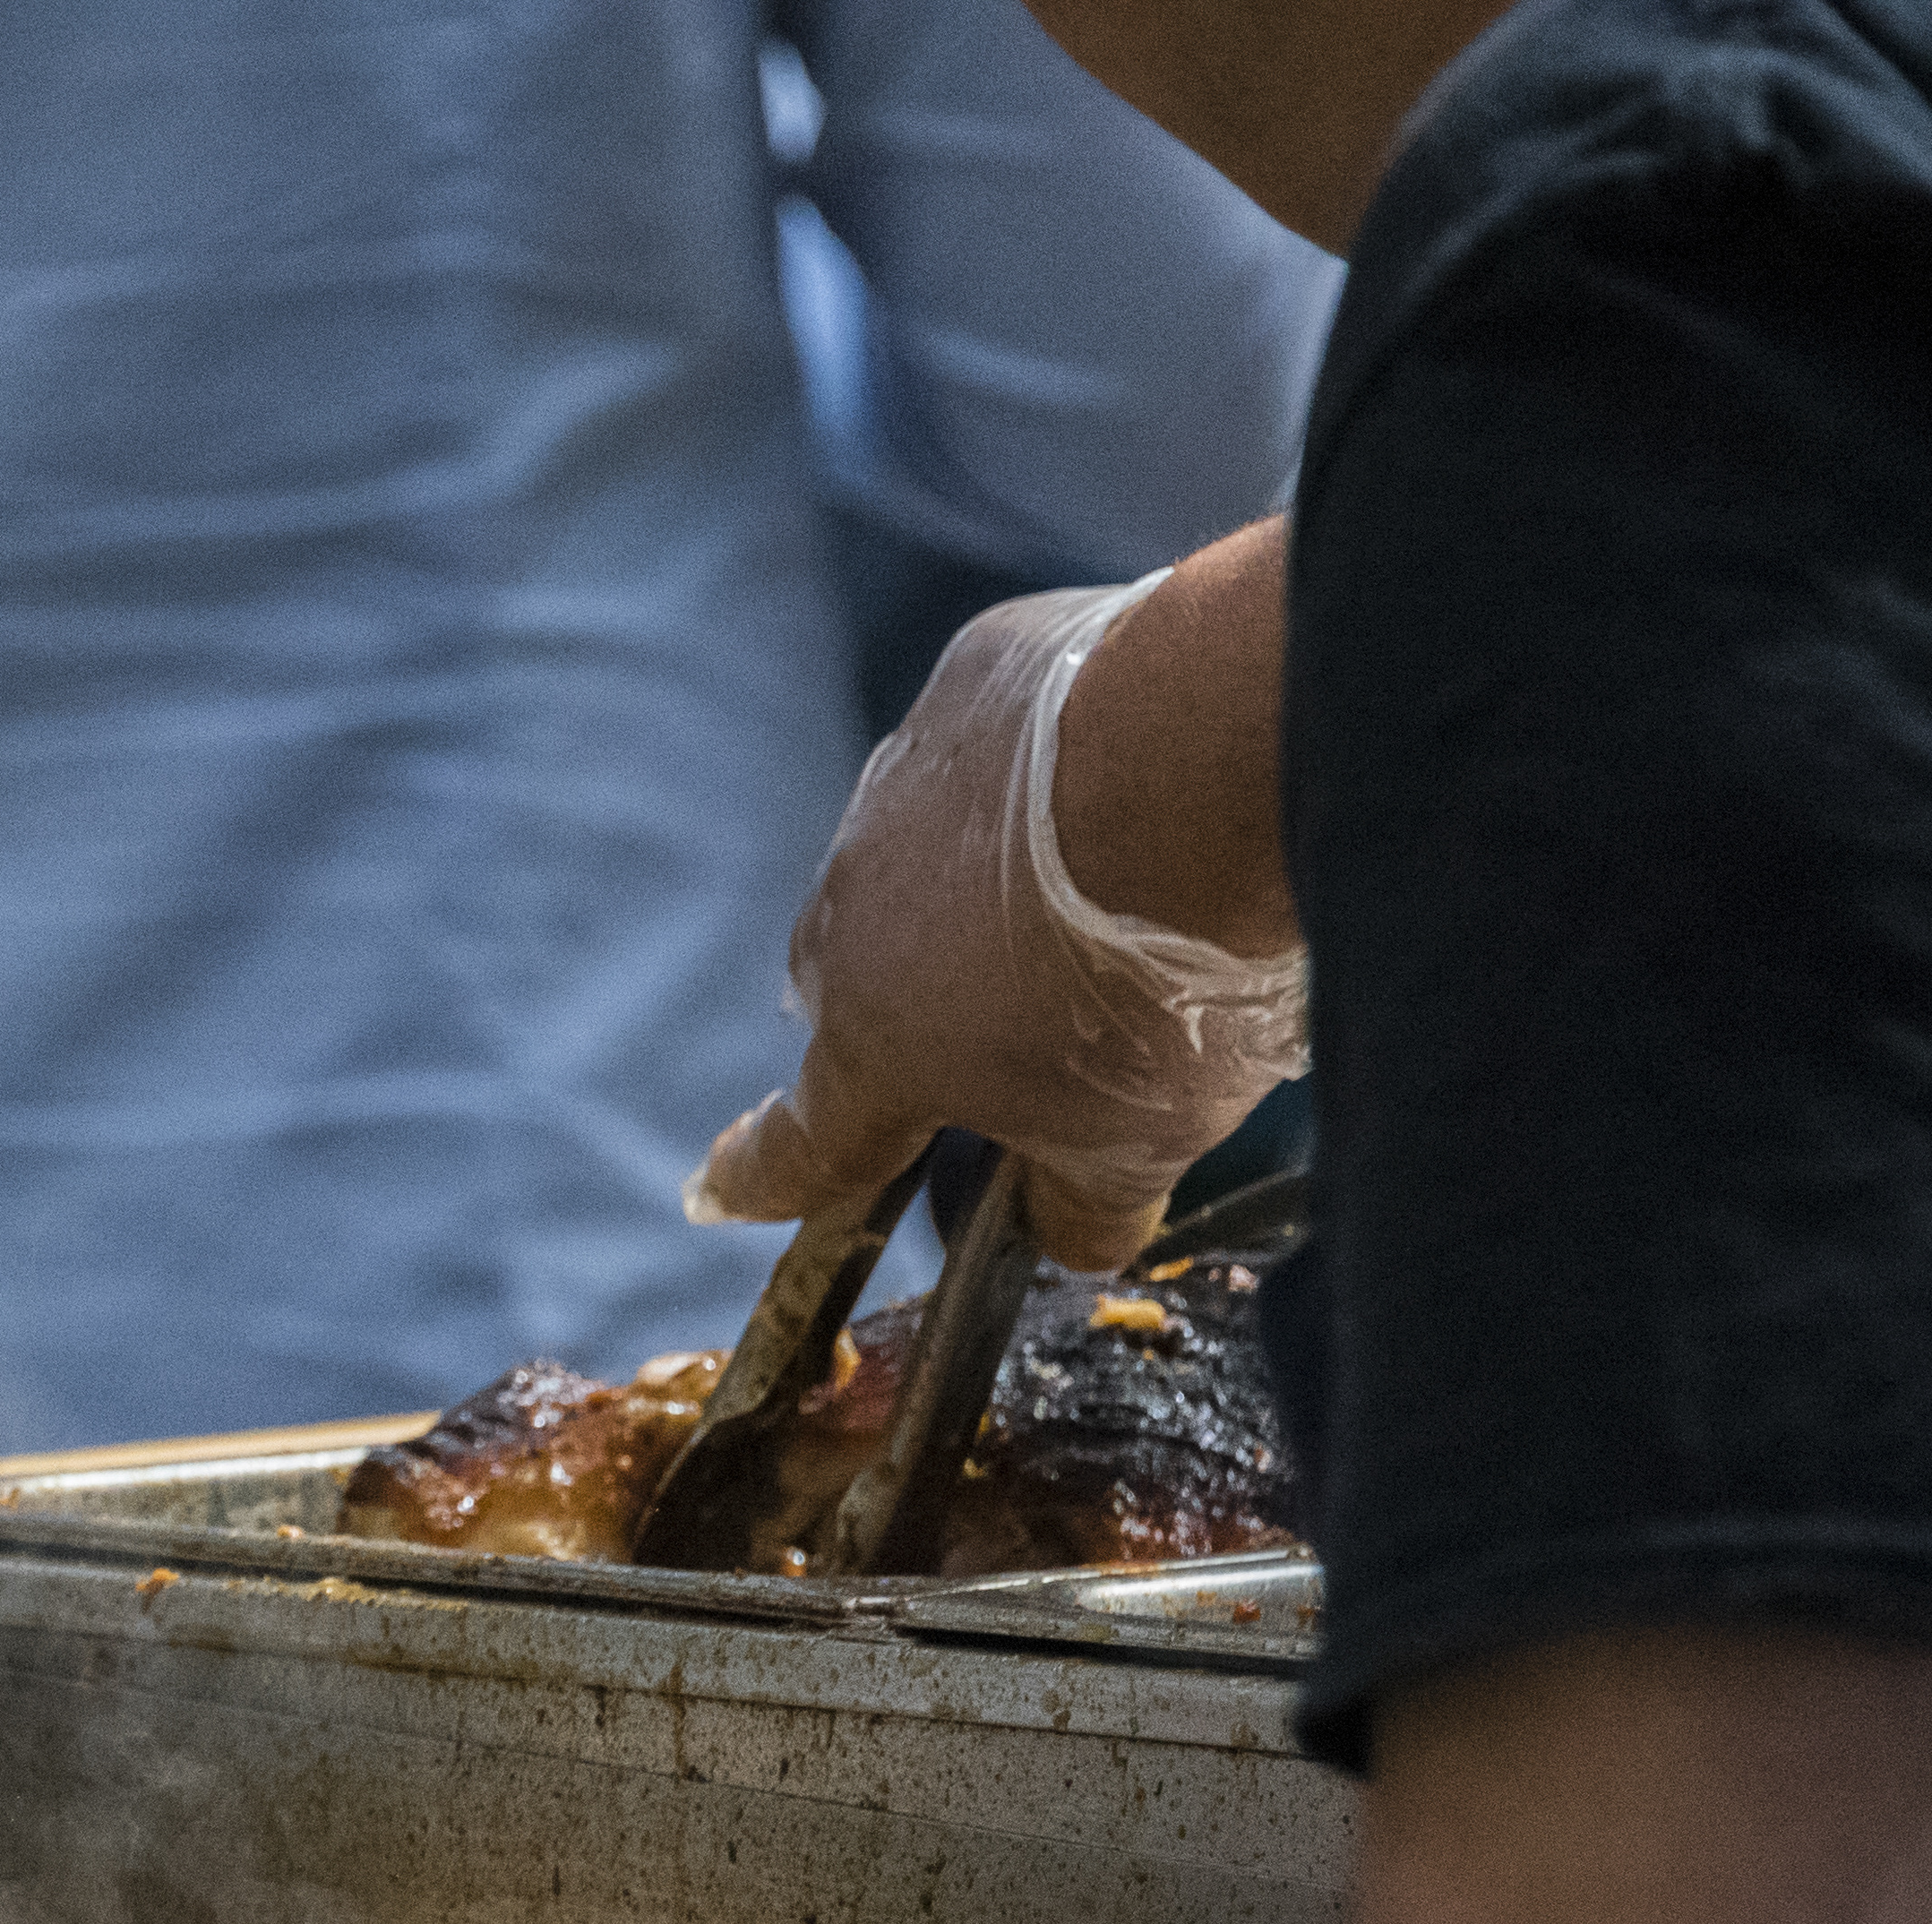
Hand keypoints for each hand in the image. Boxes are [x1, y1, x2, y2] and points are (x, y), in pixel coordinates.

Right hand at [688, 573, 1304, 1274]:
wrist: (1213, 760)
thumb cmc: (1162, 981)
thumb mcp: (1141, 1138)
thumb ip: (1085, 1204)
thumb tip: (1067, 1237)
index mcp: (879, 1047)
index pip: (801, 1141)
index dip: (763, 1175)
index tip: (718, 1190)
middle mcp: (857, 911)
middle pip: (853, 984)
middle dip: (900, 1012)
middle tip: (986, 1025)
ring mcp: (905, 782)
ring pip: (905, 855)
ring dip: (961, 885)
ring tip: (1072, 891)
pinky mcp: (976, 678)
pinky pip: (983, 744)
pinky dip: (1027, 775)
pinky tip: (1113, 779)